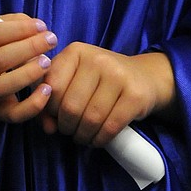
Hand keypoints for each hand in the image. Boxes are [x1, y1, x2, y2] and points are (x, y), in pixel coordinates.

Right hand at [0, 14, 57, 134]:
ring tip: (47, 61)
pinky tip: (47, 89)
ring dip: (29, 73)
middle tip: (51, 39)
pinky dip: (33, 104)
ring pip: (2, 87)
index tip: (41, 25)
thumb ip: (8, 25)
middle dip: (29, 47)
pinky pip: (14, 114)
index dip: (19, 29)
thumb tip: (36, 27)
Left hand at [40, 46, 175, 146]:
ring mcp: (118, 75)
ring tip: (83, 137)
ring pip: (90, 118)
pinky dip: (100, 139)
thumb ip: (52, 99)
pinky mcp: (135, 95)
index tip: (56, 116)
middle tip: (70, 131)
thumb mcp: (74, 78)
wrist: (143, 76)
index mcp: (76, 51)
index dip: (50, 108)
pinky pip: (110, 126)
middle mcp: (97, 58)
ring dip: (83, 136)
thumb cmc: (100, 81)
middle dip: (66, 126)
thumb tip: (47, 127)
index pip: (52, 86)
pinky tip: (97, 140)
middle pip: (70, 105)